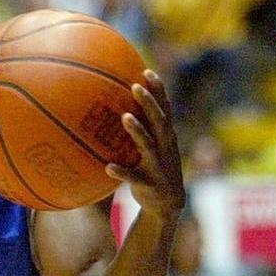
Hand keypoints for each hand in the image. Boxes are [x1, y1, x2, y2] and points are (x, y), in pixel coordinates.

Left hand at [106, 70, 185, 216]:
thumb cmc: (153, 168)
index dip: (158, 90)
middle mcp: (165, 147)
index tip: (146, 71)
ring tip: (125, 117)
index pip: (164, 108)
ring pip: (148, 145)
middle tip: (134, 86)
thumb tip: (114, 106)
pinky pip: (134, 178)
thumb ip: (140, 128)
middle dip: (148, 102)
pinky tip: (108, 167)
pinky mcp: (150, 184)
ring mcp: (158, 165)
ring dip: (137, 131)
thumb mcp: (151, 147)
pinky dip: (122, 172)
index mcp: (166, 136)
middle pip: (159, 120)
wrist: (167, 205)